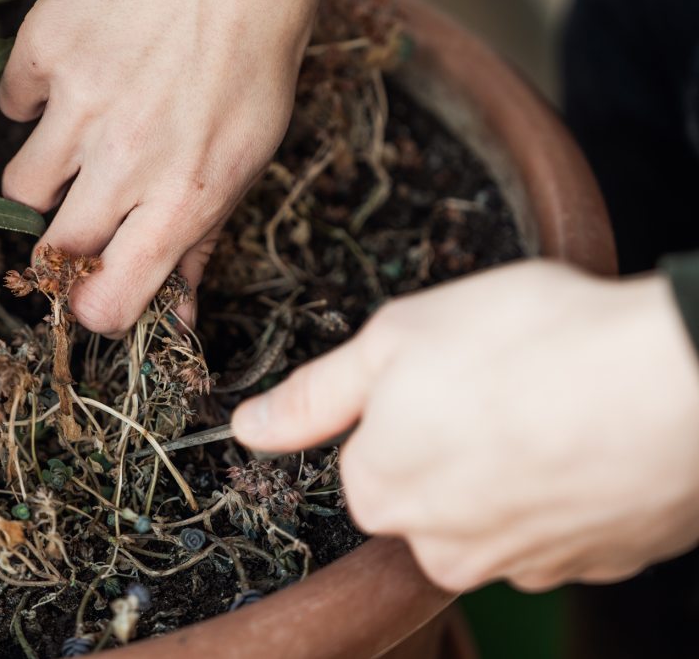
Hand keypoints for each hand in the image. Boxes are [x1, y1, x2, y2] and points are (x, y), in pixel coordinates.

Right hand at [0, 0, 330, 333]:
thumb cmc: (253, 56)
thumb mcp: (248, 159)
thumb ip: (202, 241)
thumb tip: (177, 315)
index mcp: (185, 198)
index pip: (108, 299)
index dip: (95, 308)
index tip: (96, 294)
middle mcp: (126, 160)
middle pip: (52, 250)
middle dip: (65, 248)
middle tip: (88, 214)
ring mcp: (79, 104)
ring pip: (22, 186)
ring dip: (52, 175)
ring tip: (91, 135)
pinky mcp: (45, 48)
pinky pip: (14, 103)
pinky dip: (38, 100)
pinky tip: (79, 76)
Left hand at [232, 260, 698, 591]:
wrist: (669, 380)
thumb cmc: (524, 343)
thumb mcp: (393, 339)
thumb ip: (313, 396)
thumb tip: (248, 427)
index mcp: (382, 491)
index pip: (366, 457)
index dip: (403, 406)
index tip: (445, 372)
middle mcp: (443, 548)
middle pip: (427, 491)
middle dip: (452, 442)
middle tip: (502, 383)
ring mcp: (524, 564)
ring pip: (495, 511)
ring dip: (515, 467)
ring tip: (554, 405)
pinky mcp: (594, 564)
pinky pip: (563, 524)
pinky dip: (571, 488)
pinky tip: (594, 439)